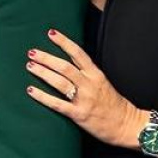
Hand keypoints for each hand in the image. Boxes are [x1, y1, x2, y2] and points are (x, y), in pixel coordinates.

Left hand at [24, 28, 150, 149]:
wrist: (127, 125)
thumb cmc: (114, 105)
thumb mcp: (103, 83)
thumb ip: (87, 74)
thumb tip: (68, 65)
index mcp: (96, 74)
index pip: (78, 53)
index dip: (64, 42)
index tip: (51, 33)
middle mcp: (89, 84)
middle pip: (64, 66)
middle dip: (46, 58)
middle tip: (31, 52)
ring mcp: (84, 99)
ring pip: (60, 82)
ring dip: (43, 73)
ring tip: (30, 66)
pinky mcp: (79, 114)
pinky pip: (57, 104)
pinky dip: (42, 97)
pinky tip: (31, 91)